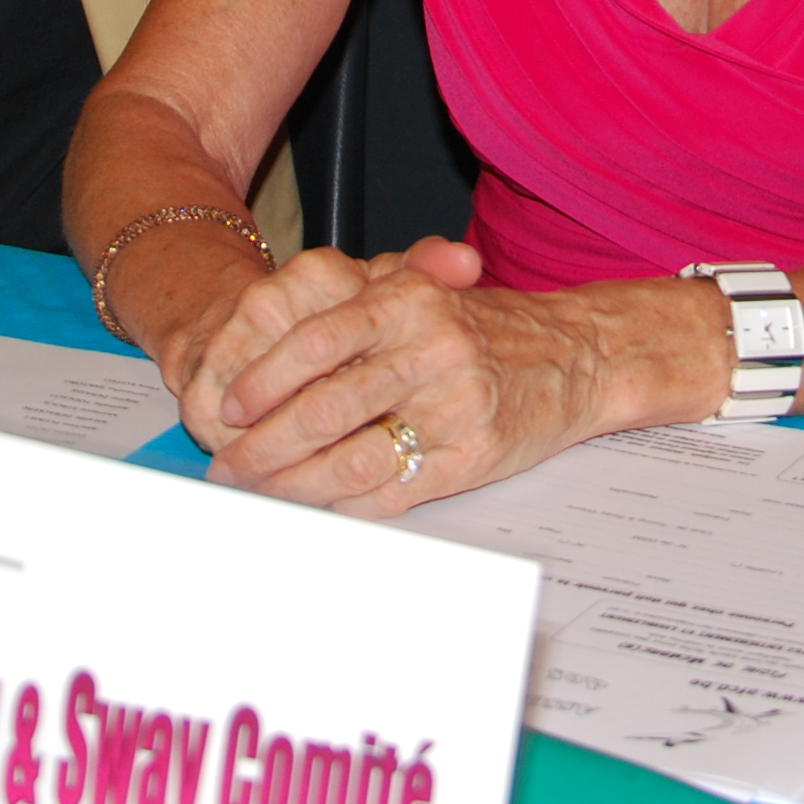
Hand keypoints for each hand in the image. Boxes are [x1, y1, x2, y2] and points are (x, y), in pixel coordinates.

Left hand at [178, 237, 605, 517]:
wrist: (575, 355)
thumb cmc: (481, 327)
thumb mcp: (420, 294)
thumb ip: (348, 311)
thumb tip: (258, 352)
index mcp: (407, 300)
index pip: (316, 340)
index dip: (263, 378)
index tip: (229, 409)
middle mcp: (431, 349)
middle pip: (323, 409)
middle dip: (263, 448)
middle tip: (227, 468)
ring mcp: (455, 407)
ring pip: (351, 460)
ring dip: (294, 486)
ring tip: (261, 495)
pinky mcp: (473, 457)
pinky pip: (392, 493)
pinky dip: (345, 507)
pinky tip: (318, 509)